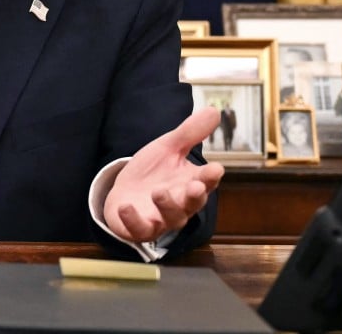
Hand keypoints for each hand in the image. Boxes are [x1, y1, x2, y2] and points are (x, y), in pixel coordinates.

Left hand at [103, 108, 224, 243]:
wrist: (126, 191)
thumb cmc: (153, 171)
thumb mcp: (168, 148)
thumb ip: (189, 133)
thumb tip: (213, 111)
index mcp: (191, 183)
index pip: (206, 181)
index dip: (211, 176)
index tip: (215, 168)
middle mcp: (181, 204)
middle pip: (192, 203)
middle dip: (194, 196)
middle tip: (195, 186)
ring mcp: (161, 218)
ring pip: (170, 218)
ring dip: (166, 205)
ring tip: (158, 192)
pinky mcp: (140, 228)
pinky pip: (139, 229)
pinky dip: (133, 221)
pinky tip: (125, 207)